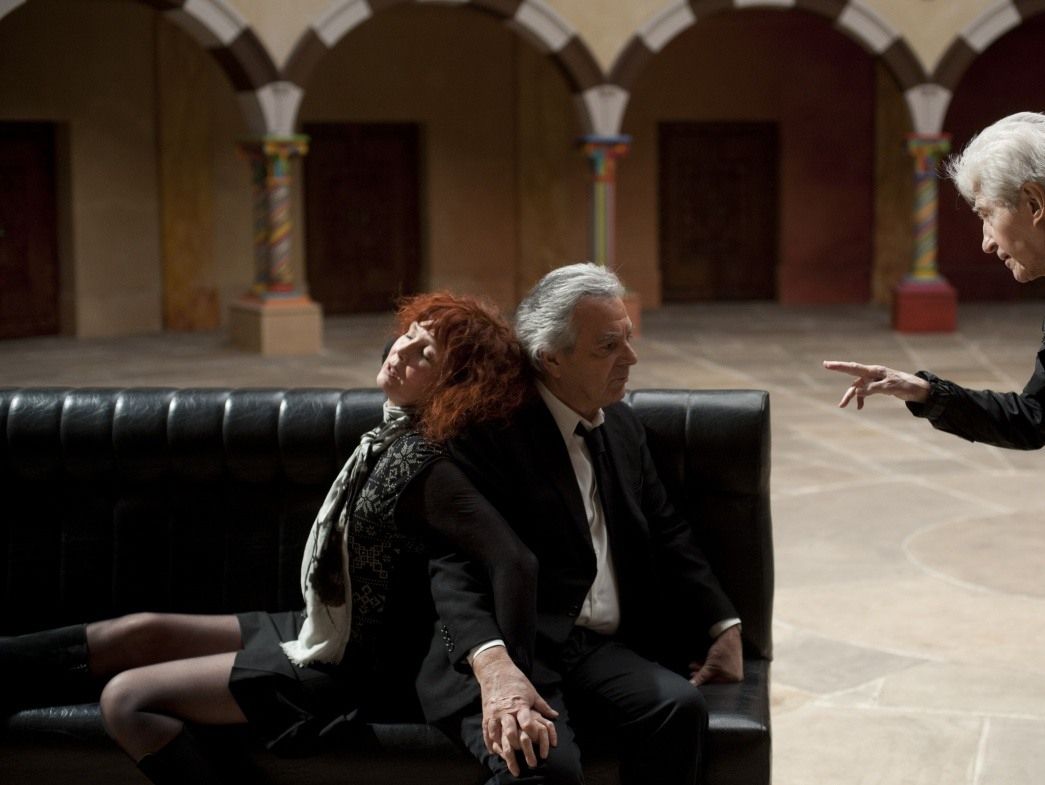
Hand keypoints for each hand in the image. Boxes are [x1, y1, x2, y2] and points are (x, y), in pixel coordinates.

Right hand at [471, 647, 557, 776]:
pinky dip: (490, 743)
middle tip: (525, 758)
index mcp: (519, 705)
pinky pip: (487, 732)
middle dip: (517, 747)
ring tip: (510, 759)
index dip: (532, 733)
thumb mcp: (532, 692)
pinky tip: (495, 751)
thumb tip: (555, 716)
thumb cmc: (516, 681)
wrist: (496, 670)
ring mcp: (494, 713)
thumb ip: (543, 706)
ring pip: (497, 735)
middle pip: (510, 732)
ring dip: (503, 749)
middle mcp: (506, 711)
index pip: (527, 723)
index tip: (538, 742)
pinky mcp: (486, 714)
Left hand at [689, 625, 742, 685]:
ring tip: (693, 666)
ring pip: (714, 671)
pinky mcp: (728, 661)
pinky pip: (716, 666)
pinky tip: (698, 663)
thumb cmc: (724, 650)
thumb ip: (701, 676)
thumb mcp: (710, 665)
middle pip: (714, 678)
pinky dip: (707, 665)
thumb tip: (693, 684)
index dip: (703, 681)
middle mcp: (734, 675)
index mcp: (733, 679)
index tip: (694, 678)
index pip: (715, 684)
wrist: (728, 634)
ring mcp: (731, 668)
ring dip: (702, 669)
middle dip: (702, 674)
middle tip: (692, 672)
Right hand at [822, 360, 930, 408]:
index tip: (827, 364)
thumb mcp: (890, 387)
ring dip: (850, 396)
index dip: (840, 366)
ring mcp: (873, 380)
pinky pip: (864, 392)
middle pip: (852, 374)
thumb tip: (858, 392)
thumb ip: (873, 389)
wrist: (917, 389)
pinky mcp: (876, 386)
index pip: (854, 368)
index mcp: (874, 371)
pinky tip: (859, 407)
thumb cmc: (905, 385)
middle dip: (839, 370)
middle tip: (825, 364)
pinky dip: (861, 399)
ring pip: (857, 387)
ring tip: (841, 406)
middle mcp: (872, 374)